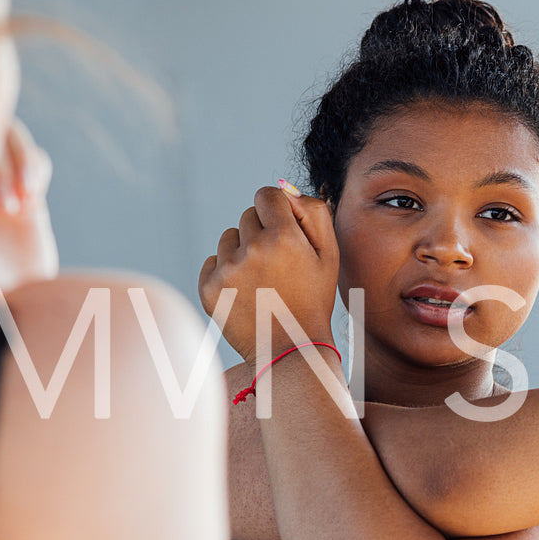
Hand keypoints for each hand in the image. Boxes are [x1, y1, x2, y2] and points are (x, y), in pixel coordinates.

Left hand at [198, 181, 338, 361]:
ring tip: (262, 281)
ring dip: (242, 252)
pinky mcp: (209, 288)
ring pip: (228, 238)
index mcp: (284, 237)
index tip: (283, 231)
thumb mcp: (329, 255)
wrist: (291, 350)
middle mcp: (252, 250)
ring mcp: (227, 270)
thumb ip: (313, 212)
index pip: (266, 195)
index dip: (276, 211)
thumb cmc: (313, 299)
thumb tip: (284, 189)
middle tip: (278, 266)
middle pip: (247, 216)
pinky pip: (212, 262)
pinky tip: (245, 293)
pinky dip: (225, 273)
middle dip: (261, 233)